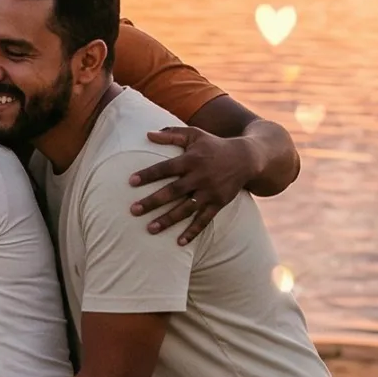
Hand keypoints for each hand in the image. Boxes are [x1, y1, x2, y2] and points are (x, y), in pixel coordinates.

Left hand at [128, 127, 261, 244]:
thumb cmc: (213, 145)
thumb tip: (147, 133)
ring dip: (168, 220)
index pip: (166, 168)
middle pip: (173, 191)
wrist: (246, 158)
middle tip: (133, 210)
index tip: (131, 182)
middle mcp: (200, 177)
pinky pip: (205, 220)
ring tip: (150, 229)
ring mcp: (210, 192)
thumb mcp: (195, 135)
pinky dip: (193, 232)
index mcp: (192, 160)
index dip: (149, 175)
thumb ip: (171, 134)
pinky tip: (179, 242)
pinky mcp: (219, 203)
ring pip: (186, 209)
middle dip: (153, 201)